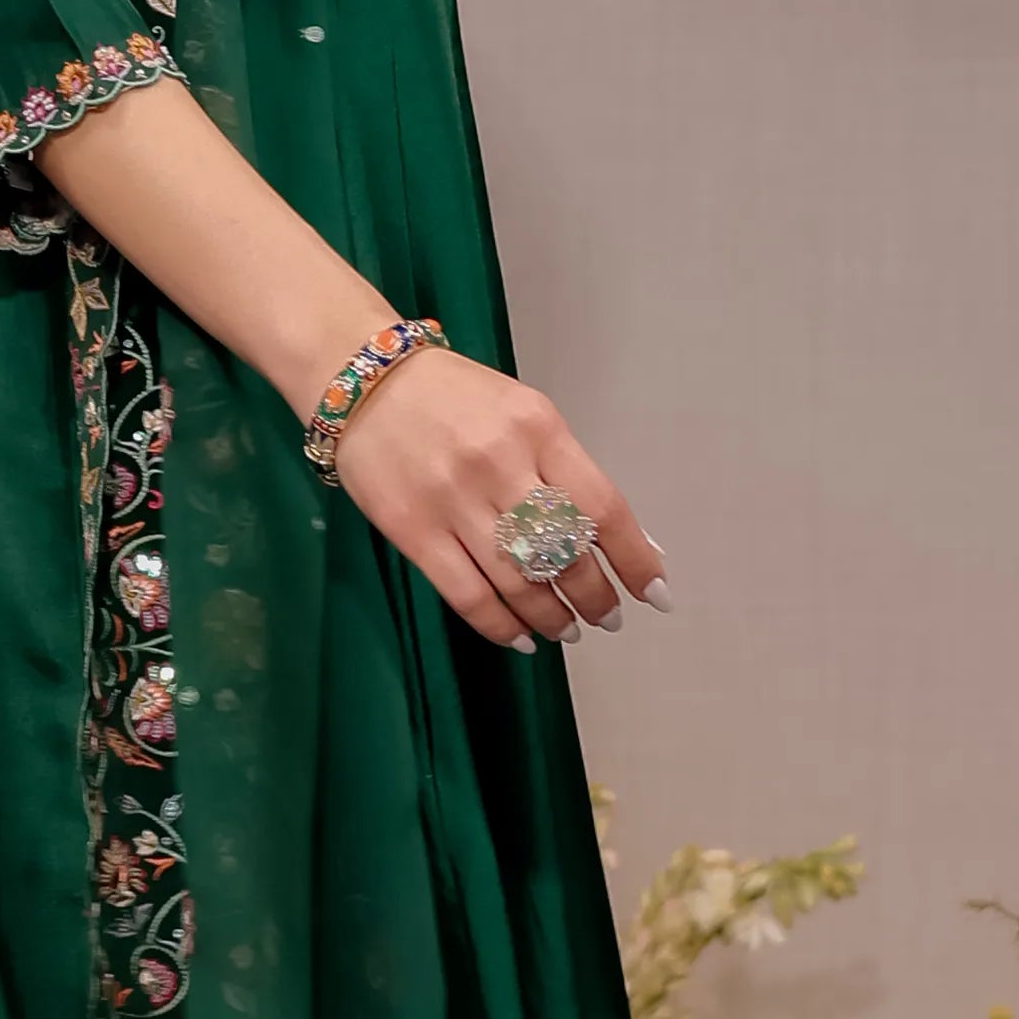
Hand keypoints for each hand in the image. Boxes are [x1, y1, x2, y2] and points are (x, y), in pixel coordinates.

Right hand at [327, 347, 665, 650]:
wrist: (365, 381)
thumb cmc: (455, 397)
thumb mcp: (524, 413)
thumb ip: (567, 470)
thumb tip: (620, 539)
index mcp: (538, 428)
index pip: (603, 507)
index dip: (634, 558)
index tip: (653, 592)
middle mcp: (500, 464)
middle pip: (564, 552)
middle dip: (595, 596)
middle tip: (606, 618)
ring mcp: (453, 499)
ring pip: (518, 582)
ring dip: (552, 617)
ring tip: (567, 630)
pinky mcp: (412, 529)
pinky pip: (466, 594)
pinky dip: (500, 625)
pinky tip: (520, 637)